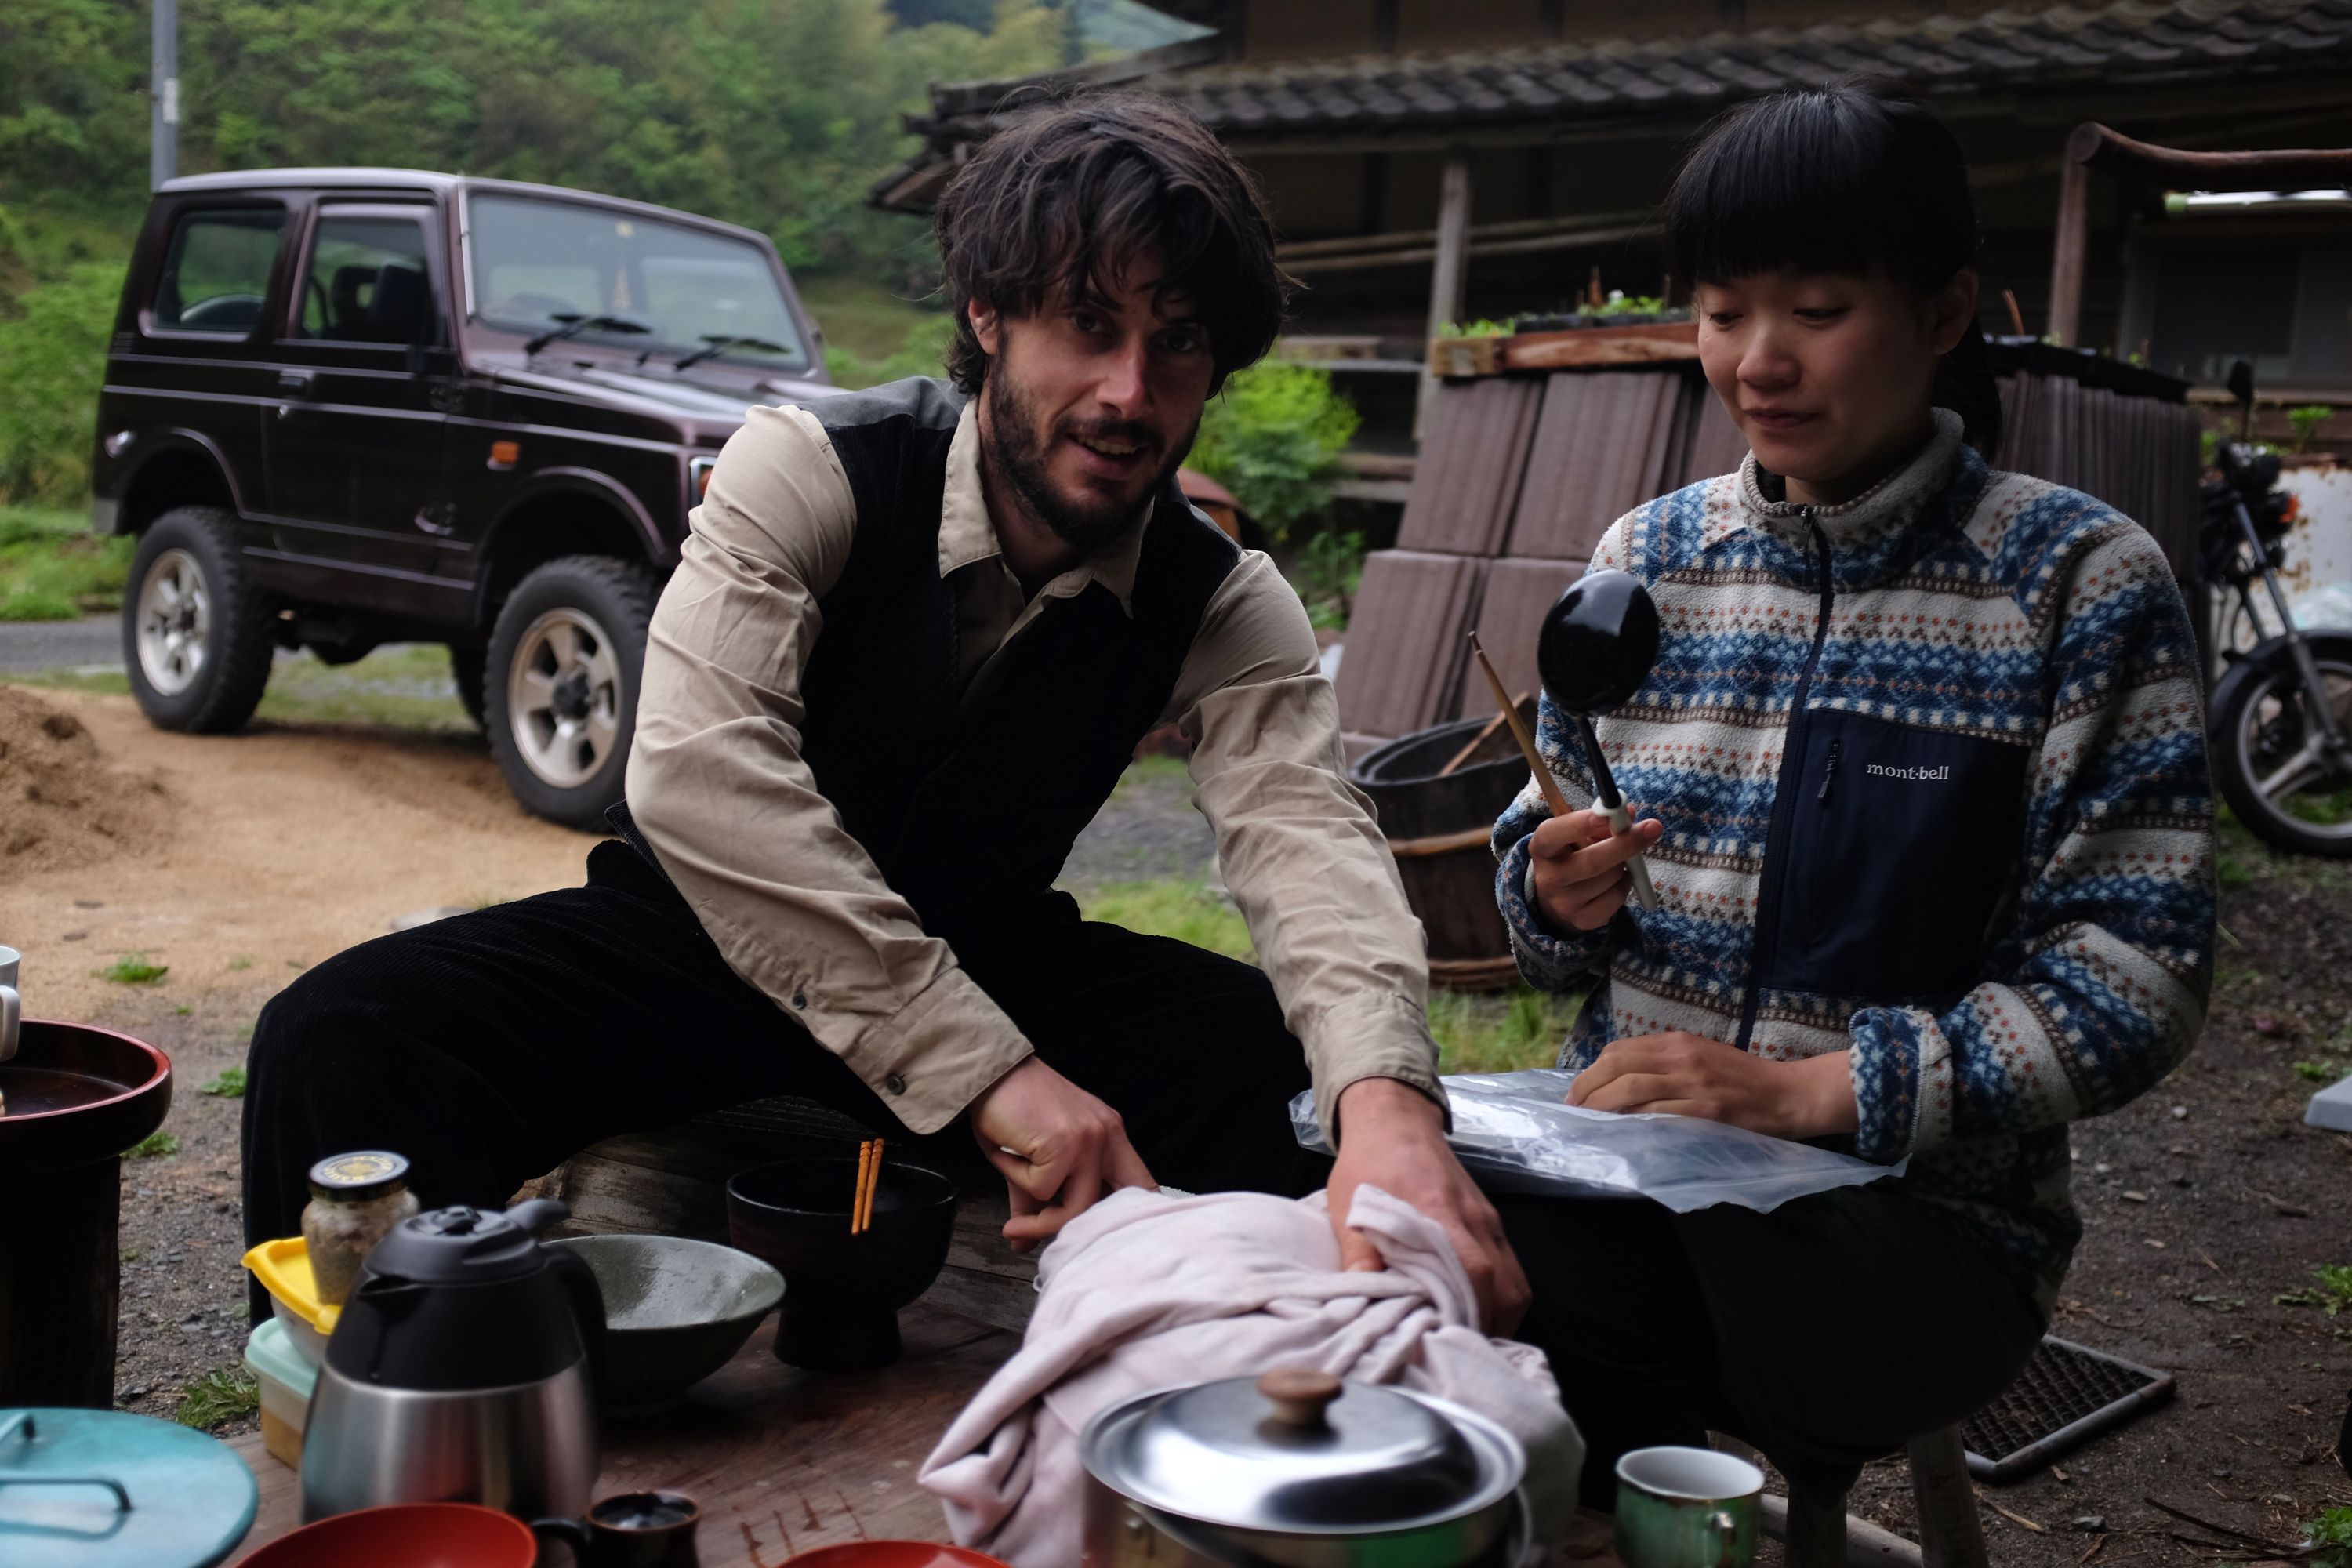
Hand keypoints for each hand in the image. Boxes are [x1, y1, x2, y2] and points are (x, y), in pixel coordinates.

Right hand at [969, 1056, 1155, 1251]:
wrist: (988, 1071)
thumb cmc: (1010, 1107)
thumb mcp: (1031, 1160)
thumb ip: (1035, 1203)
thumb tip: (1022, 1246)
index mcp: (1110, 1135)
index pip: (1141, 1186)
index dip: (1130, 1219)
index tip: (1103, 1240)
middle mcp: (1107, 1135)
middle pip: (1109, 1210)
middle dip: (1065, 1228)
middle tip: (1028, 1231)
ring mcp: (1089, 1139)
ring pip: (1076, 1208)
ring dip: (1037, 1213)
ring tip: (1012, 1184)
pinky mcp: (1064, 1143)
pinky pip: (1042, 1189)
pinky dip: (1016, 1176)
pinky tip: (1008, 1150)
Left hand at [1326, 1078, 1529, 1334]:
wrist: (1394, 1120)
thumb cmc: (1369, 1165)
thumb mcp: (1349, 1208)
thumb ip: (1358, 1254)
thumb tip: (1365, 1301)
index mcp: (1439, 1215)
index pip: (1475, 1275)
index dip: (1470, 1316)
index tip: (1451, 1344)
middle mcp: (1474, 1221)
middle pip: (1505, 1287)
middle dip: (1489, 1328)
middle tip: (1459, 1351)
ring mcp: (1487, 1221)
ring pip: (1515, 1282)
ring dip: (1499, 1317)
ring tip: (1470, 1338)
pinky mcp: (1490, 1221)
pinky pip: (1511, 1268)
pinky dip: (1502, 1297)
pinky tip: (1479, 1312)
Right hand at [1527, 810, 1663, 931]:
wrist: (1558, 897)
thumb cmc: (1574, 854)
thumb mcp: (1579, 834)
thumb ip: (1603, 821)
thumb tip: (1630, 813)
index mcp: (1542, 848)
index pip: (1553, 834)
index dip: (1579, 824)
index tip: (1607, 814)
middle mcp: (1548, 877)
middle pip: (1592, 861)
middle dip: (1625, 843)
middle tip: (1653, 828)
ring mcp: (1564, 903)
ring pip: (1611, 877)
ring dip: (1624, 864)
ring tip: (1616, 861)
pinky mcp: (1583, 920)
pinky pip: (1618, 897)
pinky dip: (1625, 884)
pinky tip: (1615, 880)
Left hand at [1568, 1032, 1858, 1138]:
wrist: (1788, 1093)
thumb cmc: (1744, 1079)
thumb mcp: (1701, 1058)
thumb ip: (1665, 1064)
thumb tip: (1622, 1081)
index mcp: (1677, 1042)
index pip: (1620, 1051)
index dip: (1592, 1071)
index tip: (1578, 1090)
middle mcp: (1681, 1056)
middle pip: (1617, 1066)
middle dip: (1587, 1087)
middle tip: (1573, 1108)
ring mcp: (1693, 1082)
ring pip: (1631, 1088)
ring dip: (1602, 1105)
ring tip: (1587, 1120)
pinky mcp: (1706, 1108)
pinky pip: (1659, 1113)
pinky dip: (1634, 1120)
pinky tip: (1620, 1130)